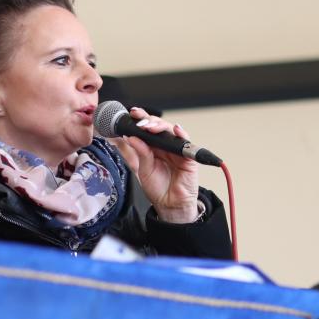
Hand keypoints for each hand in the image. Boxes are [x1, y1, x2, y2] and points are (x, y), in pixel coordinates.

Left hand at [110, 107, 199, 222]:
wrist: (169, 205)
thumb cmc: (158, 189)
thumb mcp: (144, 170)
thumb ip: (140, 153)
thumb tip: (131, 137)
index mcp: (152, 147)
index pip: (147, 129)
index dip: (141, 119)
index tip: (132, 113)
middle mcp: (164, 146)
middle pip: (159, 126)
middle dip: (149, 121)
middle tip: (140, 122)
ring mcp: (176, 150)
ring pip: (171, 130)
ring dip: (161, 126)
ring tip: (151, 126)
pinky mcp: (188, 157)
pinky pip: (186, 142)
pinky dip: (181, 134)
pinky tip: (176, 130)